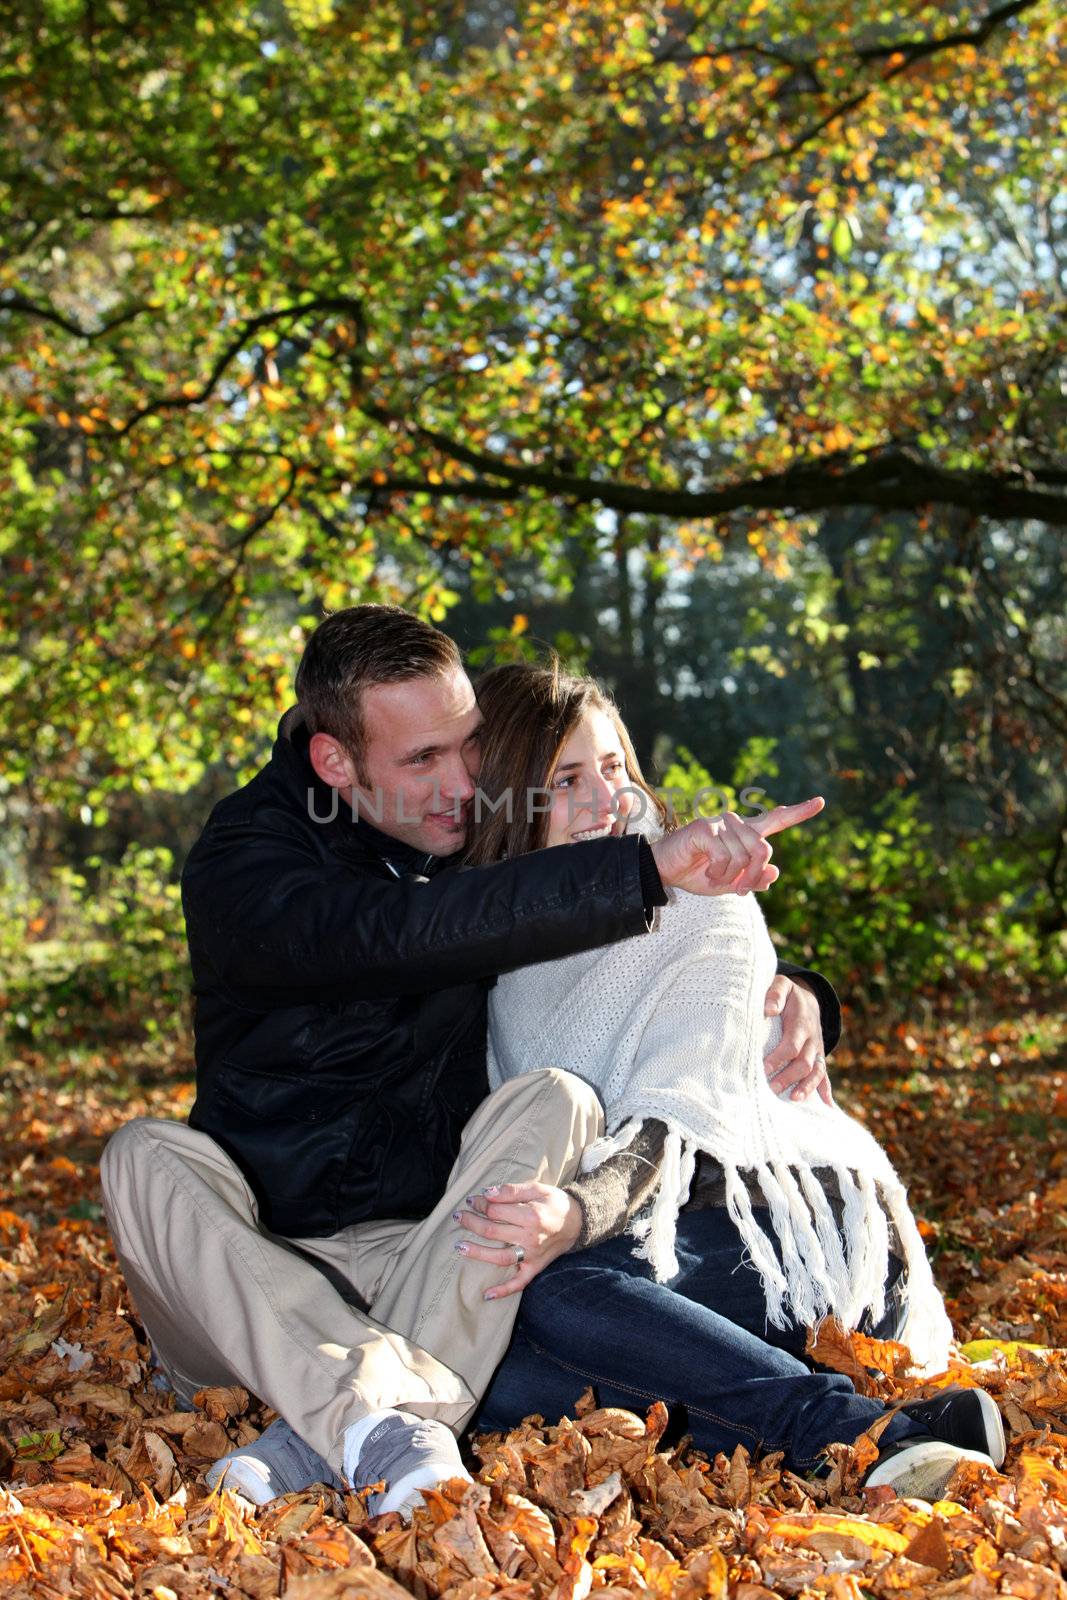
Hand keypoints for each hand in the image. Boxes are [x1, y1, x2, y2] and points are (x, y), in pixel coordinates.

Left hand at [452, 1181, 582, 1299]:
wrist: (577, 1221)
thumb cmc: (554, 1202)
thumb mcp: (537, 1188)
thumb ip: (512, 1190)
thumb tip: (487, 1192)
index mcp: (531, 1216)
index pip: (496, 1211)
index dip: (480, 1204)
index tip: (471, 1200)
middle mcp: (531, 1238)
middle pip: (493, 1232)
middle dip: (472, 1223)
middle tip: (459, 1216)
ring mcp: (532, 1255)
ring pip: (499, 1258)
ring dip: (477, 1253)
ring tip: (459, 1247)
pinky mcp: (535, 1268)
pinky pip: (519, 1283)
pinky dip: (503, 1291)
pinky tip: (487, 1295)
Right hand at [650, 798, 824, 896]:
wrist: (665, 871)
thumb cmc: (697, 874)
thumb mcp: (731, 884)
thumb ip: (753, 880)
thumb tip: (774, 872)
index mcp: (745, 834)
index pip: (776, 821)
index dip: (799, 812)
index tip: (820, 802)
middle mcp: (736, 823)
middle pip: (764, 850)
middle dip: (753, 876)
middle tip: (739, 890)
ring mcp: (721, 822)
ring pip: (744, 857)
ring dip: (730, 878)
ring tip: (714, 877)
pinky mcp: (705, 827)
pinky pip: (725, 857)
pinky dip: (718, 873)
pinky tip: (706, 870)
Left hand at [763, 975, 831, 1103]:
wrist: (808, 999)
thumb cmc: (788, 994)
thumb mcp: (781, 985)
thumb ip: (774, 994)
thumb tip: (768, 1010)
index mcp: (801, 1024)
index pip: (791, 1045)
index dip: (778, 1058)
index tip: (762, 1068)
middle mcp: (813, 1039)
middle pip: (804, 1063)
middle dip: (789, 1077)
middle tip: (770, 1089)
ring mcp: (818, 1050)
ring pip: (816, 1072)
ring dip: (806, 1087)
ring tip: (794, 1100)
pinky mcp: (819, 1058)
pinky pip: (825, 1077)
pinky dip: (826, 1093)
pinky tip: (827, 1110)